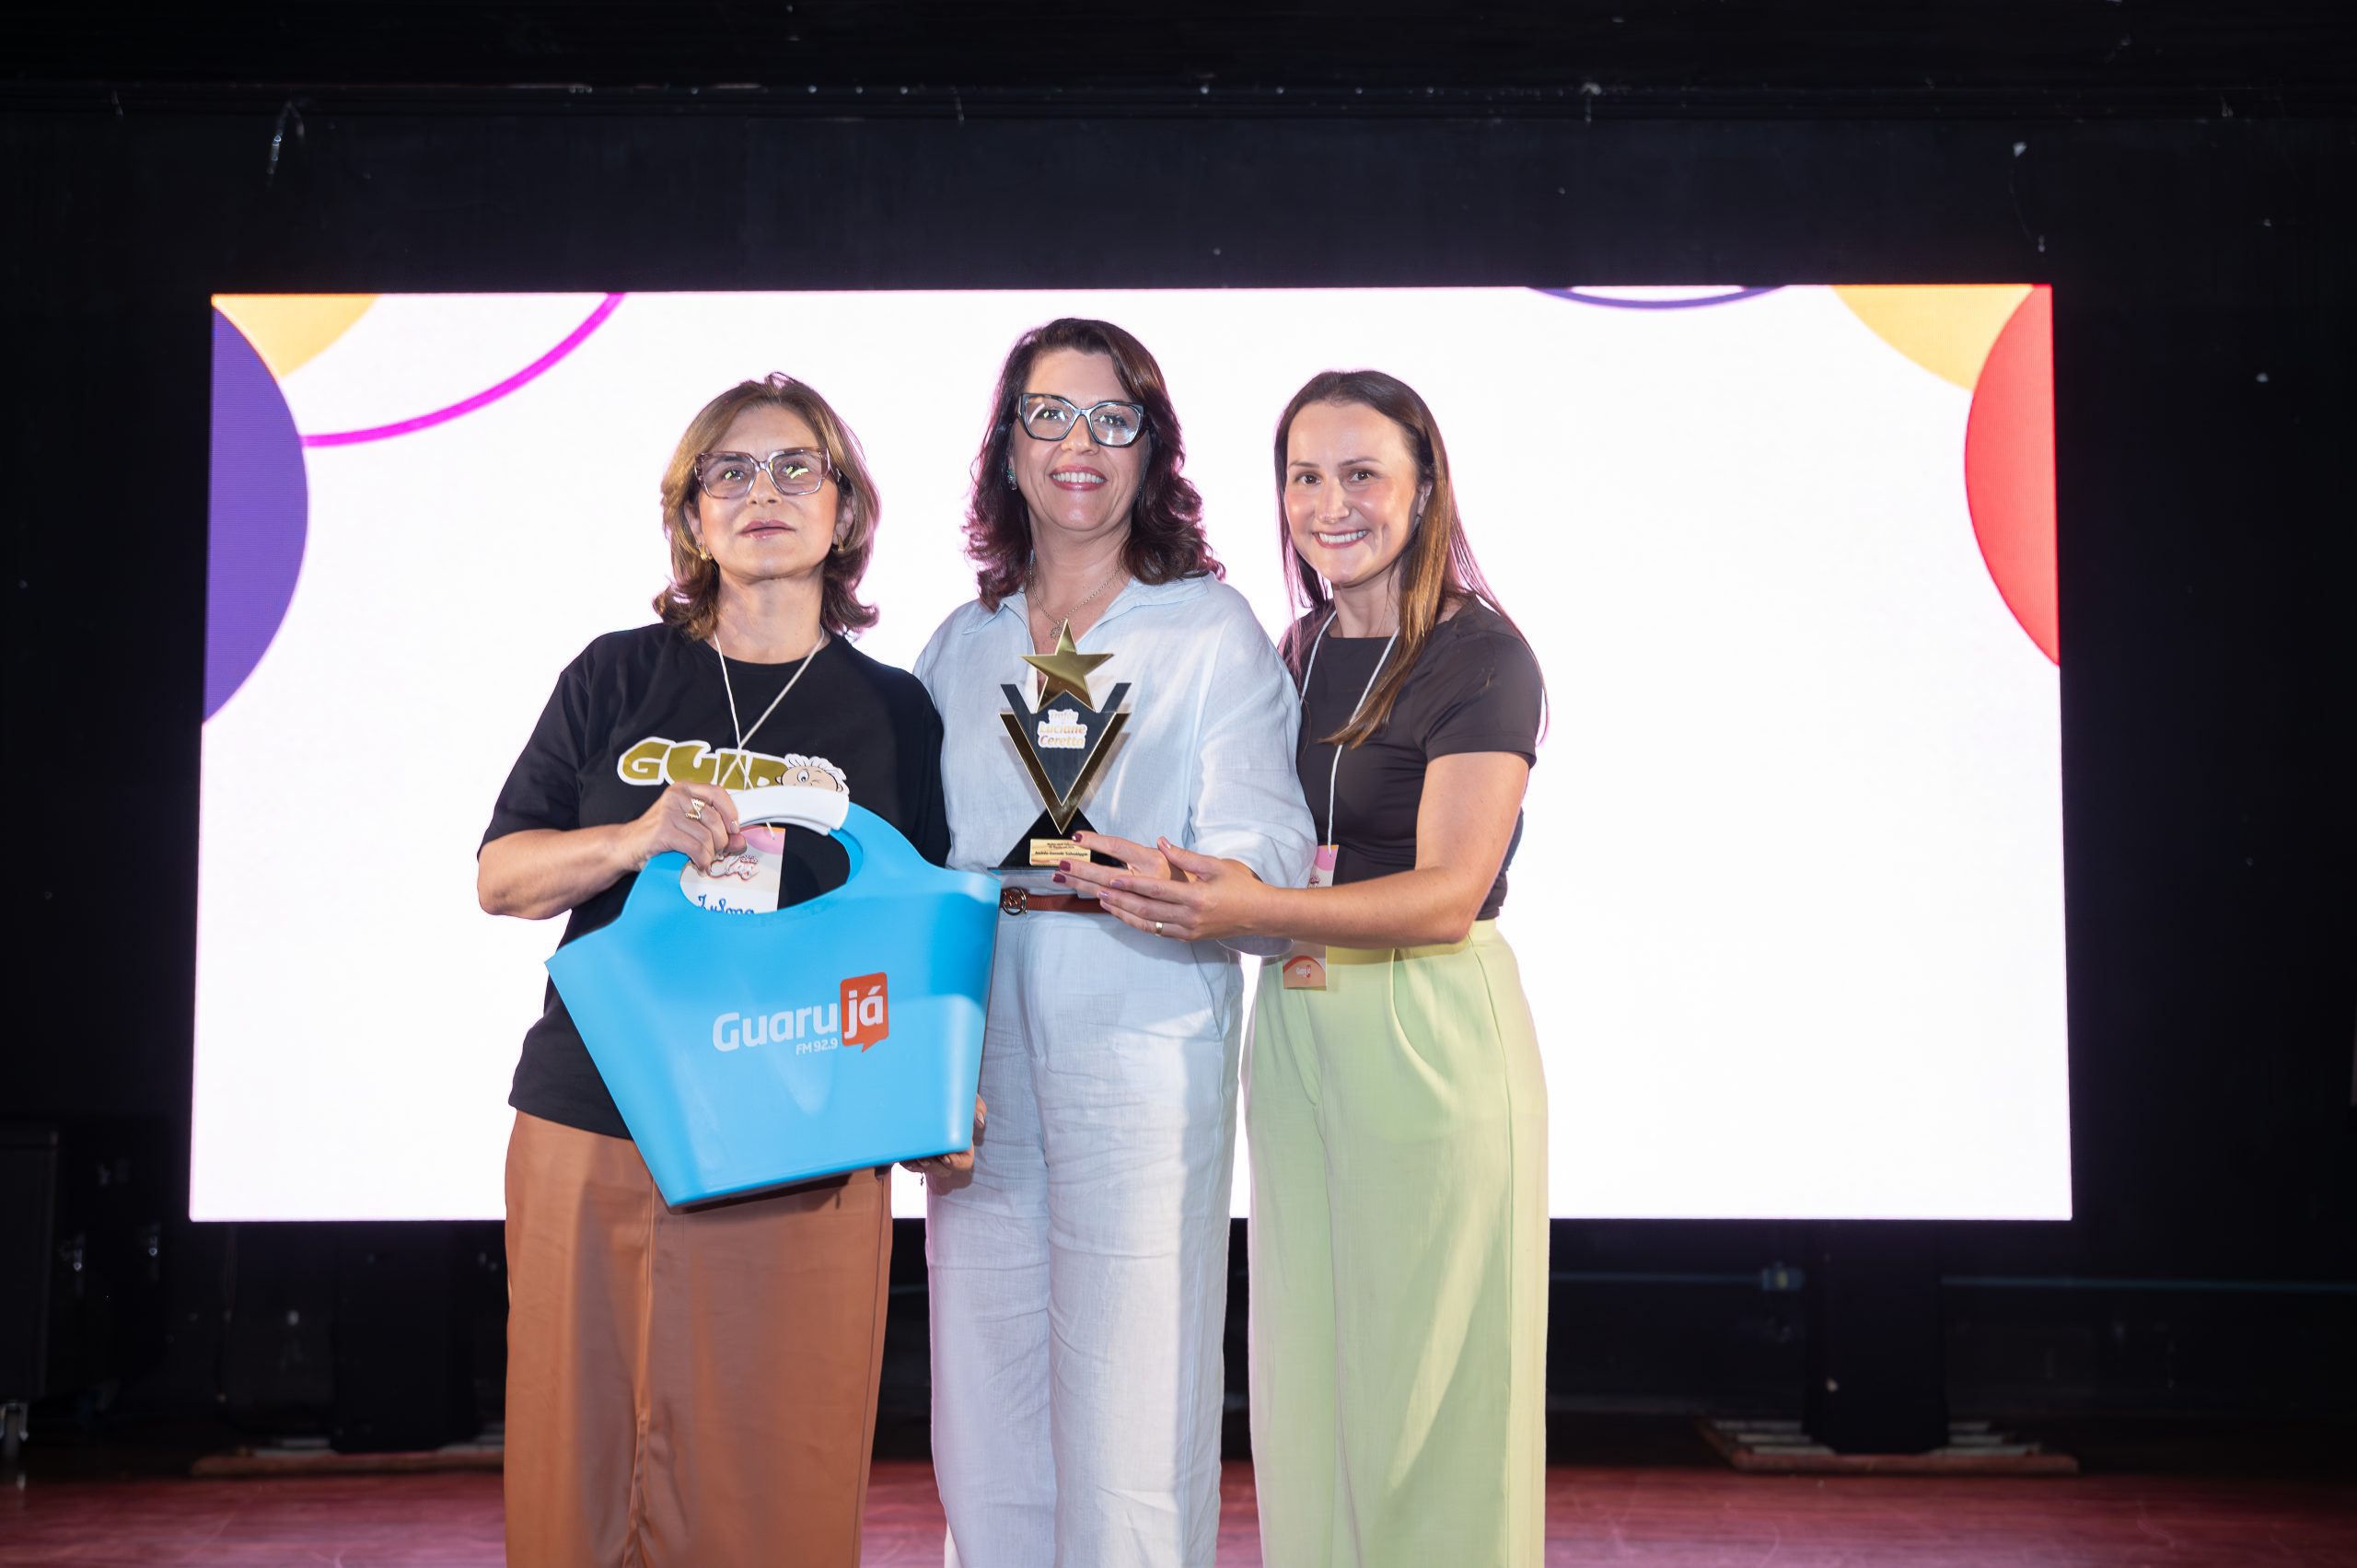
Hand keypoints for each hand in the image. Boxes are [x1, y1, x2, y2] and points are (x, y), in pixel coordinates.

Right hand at [619, 782, 743, 873]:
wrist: (626, 846)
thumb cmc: (659, 835)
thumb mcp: (688, 826)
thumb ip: (715, 829)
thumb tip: (740, 840)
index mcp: (683, 789)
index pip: (718, 792)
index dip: (731, 813)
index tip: (734, 829)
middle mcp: (676, 796)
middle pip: (715, 818)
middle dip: (721, 840)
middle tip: (716, 850)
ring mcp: (668, 812)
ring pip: (707, 836)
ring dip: (710, 853)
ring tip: (704, 858)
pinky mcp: (664, 831)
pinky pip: (696, 848)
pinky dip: (701, 860)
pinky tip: (698, 863)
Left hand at [905, 1095, 985, 1184]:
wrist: (930, 1088)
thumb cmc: (952, 1096)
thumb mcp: (967, 1098)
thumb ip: (976, 1106)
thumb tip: (979, 1122)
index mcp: (962, 1144)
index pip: (964, 1162)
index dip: (956, 1163)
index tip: (946, 1156)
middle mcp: (946, 1152)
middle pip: (942, 1170)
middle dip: (933, 1167)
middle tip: (924, 1158)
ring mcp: (929, 1153)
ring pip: (923, 1169)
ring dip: (917, 1166)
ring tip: (911, 1157)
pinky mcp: (911, 1150)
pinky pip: (906, 1162)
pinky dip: (899, 1164)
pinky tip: (893, 1164)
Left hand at [1056, 832, 1265, 942]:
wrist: (1260, 915)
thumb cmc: (1242, 886)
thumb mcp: (1217, 865)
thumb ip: (1187, 856)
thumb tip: (1163, 842)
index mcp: (1197, 897)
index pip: (1157, 890)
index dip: (1133, 884)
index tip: (1114, 877)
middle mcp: (1189, 917)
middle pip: (1146, 909)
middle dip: (1120, 899)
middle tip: (1097, 889)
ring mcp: (1187, 930)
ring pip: (1147, 923)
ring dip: (1124, 912)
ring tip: (1104, 901)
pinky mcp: (1187, 937)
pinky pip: (1156, 931)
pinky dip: (1138, 922)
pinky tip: (1124, 913)